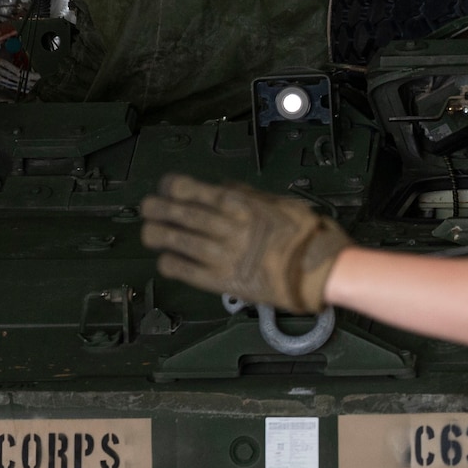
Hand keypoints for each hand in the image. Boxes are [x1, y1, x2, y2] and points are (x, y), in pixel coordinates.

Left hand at [140, 174, 350, 313]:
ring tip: (149, 233)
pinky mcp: (223, 280)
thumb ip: (248, 196)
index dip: (171, 187)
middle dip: (156, 208)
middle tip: (148, 208)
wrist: (320, 270)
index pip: (190, 190)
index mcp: (239, 203)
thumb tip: (224, 187)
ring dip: (156, 234)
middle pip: (177, 212)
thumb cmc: (305, 234)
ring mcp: (222, 254)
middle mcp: (225, 226)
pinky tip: (165, 260)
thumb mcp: (278, 203)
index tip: (167, 187)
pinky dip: (170, 264)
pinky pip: (185, 270)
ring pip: (175, 240)